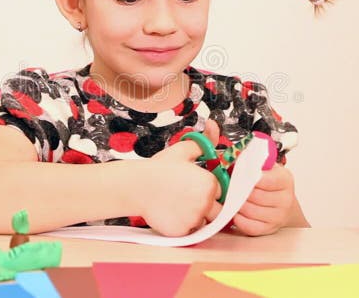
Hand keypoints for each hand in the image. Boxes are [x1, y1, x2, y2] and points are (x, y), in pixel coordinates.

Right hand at [138, 120, 222, 236]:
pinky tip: (171, 213)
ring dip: (196, 217)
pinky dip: (184, 226)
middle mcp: (206, 203)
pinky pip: (191, 232)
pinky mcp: (183, 232)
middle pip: (218, 211)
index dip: (211, 190)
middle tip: (187, 198)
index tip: (196, 187)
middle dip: (207, 206)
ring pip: (204, 222)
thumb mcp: (182, 151)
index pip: (222, 192)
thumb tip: (214, 125)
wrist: (136, 186)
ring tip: (178, 205)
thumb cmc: (160, 168)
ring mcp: (195, 219)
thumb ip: (203, 142)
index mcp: (210, 184)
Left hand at [233, 164, 296, 235]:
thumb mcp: (266, 167)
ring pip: (252, 212)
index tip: (240, 176)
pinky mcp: (270, 229)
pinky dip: (240, 220)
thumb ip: (255, 162)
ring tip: (234, 199)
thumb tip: (241, 162)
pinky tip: (237, 213)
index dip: (249, 178)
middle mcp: (286, 199)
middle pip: (256, 197)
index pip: (265, 180)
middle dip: (241, 192)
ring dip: (239, 205)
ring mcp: (279, 216)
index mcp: (285, 180)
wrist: (282, 202)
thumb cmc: (269, 182)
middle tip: (233, 188)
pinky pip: (251, 227)